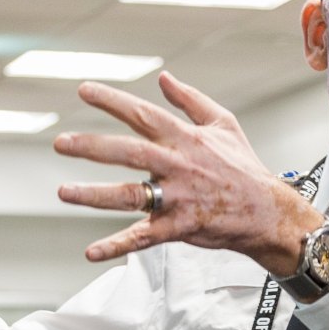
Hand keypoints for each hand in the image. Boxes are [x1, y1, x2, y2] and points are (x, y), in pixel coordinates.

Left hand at [54, 73, 321, 274]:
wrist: (268, 213)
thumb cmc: (245, 168)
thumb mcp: (224, 124)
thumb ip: (190, 99)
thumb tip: (164, 78)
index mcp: (185, 138)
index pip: (142, 114)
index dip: (112, 101)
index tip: (83, 90)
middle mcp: (178, 165)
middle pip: (128, 151)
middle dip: (91, 146)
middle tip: (60, 143)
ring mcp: (177, 198)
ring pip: (129, 194)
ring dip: (94, 194)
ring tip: (63, 192)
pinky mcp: (178, 227)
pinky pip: (143, 237)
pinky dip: (116, 246)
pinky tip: (91, 251)